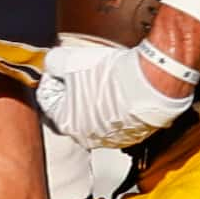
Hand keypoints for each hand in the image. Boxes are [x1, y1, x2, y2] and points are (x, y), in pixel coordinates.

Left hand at [34, 39, 190, 149]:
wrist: (151, 83)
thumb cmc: (111, 77)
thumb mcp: (71, 60)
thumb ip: (53, 62)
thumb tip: (52, 63)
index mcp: (66, 124)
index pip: (48, 99)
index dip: (52, 77)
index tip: (60, 67)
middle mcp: (88, 137)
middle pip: (72, 108)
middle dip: (74, 88)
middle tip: (83, 70)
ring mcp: (113, 138)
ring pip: (96, 114)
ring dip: (96, 96)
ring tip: (105, 77)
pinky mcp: (135, 134)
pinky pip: (119, 117)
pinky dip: (117, 104)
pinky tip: (122, 88)